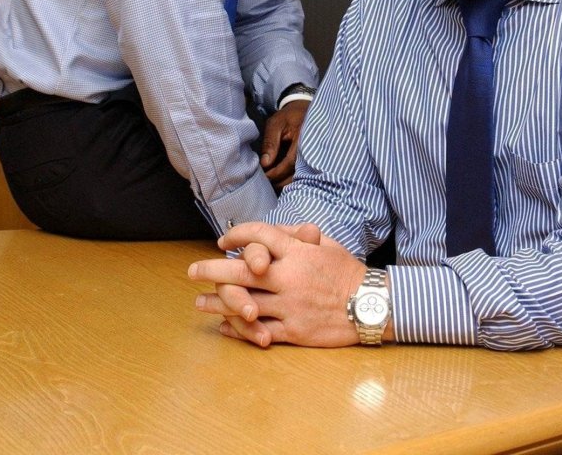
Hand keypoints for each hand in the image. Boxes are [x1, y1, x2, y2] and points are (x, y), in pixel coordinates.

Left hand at [188, 222, 365, 347]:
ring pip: (244, 303)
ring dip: (217, 302)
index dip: (237, 235)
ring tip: (200, 301)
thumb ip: (299, 235)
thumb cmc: (347, 271)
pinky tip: (224, 325)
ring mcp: (289, 305)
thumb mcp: (327, 243)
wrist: (370, 306)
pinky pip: (259, 330)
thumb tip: (276, 230)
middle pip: (241, 270)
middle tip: (192, 271)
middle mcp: (289, 277)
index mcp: (297, 252)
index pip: (259, 236)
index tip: (223, 240)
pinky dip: (238, 328)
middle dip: (212, 270)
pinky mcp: (293, 330)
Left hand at [260, 100, 310, 187]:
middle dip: (283, 181)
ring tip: (275, 182)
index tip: (266, 177)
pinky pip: (306, 170)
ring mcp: (316, 153)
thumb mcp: (275, 124)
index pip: (291, 162)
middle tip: (269, 183)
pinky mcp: (315, 156)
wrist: (305, 108)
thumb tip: (265, 163)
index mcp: (303, 138)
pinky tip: (284, 178)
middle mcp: (313, 147)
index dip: (277, 172)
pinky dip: (294, 176)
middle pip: (299, 172)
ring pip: (304, 174)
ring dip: (289, 181)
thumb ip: (270, 143)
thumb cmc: (288, 116)